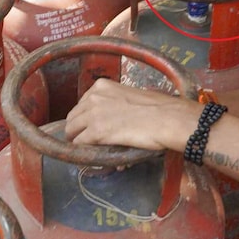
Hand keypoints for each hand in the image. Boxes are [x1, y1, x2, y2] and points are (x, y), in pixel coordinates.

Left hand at [64, 78, 199, 150]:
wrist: (167, 118)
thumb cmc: (157, 108)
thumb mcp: (130, 97)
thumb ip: (115, 105)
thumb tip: (110, 121)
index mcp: (102, 86)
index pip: (81, 104)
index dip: (85, 118)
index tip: (92, 126)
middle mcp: (94, 97)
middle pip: (72, 118)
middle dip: (78, 130)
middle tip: (89, 141)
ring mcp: (93, 114)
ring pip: (72, 131)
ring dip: (80, 141)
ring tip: (92, 148)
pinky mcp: (96, 132)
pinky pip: (80, 144)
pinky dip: (86, 150)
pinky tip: (96, 153)